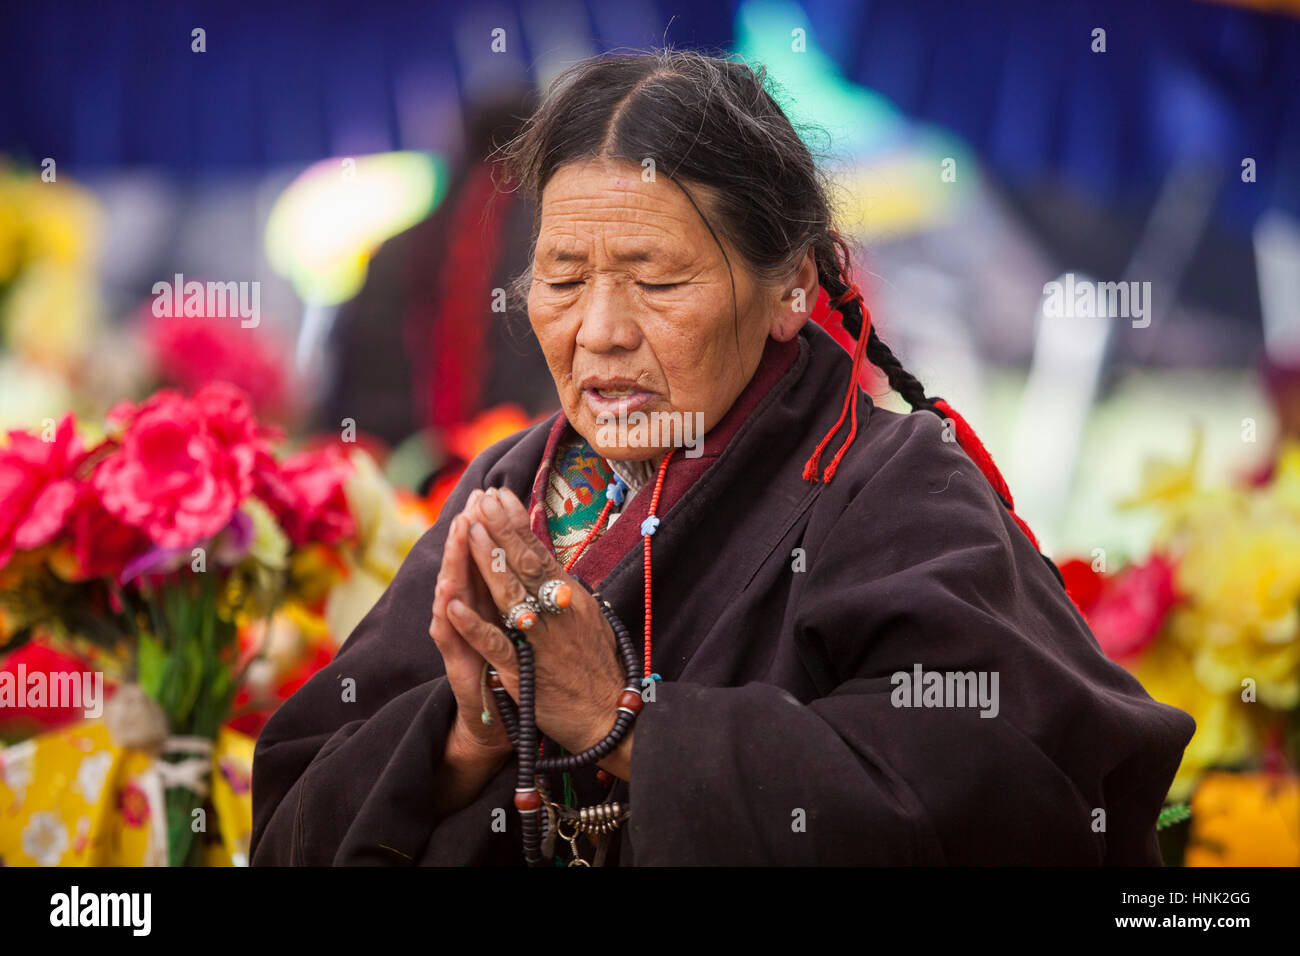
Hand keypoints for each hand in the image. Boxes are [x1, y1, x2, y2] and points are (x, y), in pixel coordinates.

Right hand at [429, 489, 511, 764]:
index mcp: (489, 605)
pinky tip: (450, 600)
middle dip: (470, 535)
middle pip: (467, 569)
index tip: (496, 494)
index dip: (491, 527)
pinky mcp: (461, 669)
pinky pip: (457, 644)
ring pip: (455, 597)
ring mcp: (461, 642)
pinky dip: (456, 622)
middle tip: (473, 503)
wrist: (499, 726)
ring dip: (458, 564)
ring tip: (460, 533)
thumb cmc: (515, 671)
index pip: (487, 559)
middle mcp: (469, 619)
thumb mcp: (523, 627)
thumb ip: (522, 591)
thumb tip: (533, 553)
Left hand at [446, 486, 633, 777]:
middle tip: (480, 499)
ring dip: (486, 561)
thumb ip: (566, 590)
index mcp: (570, 597)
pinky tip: (453, 603)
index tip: (498, 495)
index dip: (516, 522)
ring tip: (468, 529)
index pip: (539, 552)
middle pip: (523, 564)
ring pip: (508, 595)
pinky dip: (473, 624)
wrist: (607, 716)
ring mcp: (537, 640)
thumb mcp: (589, 618)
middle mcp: (555, 612)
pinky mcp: (522, 670)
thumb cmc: (598, 666)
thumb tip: (548, 560)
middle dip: (500, 529)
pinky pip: (494, 644)